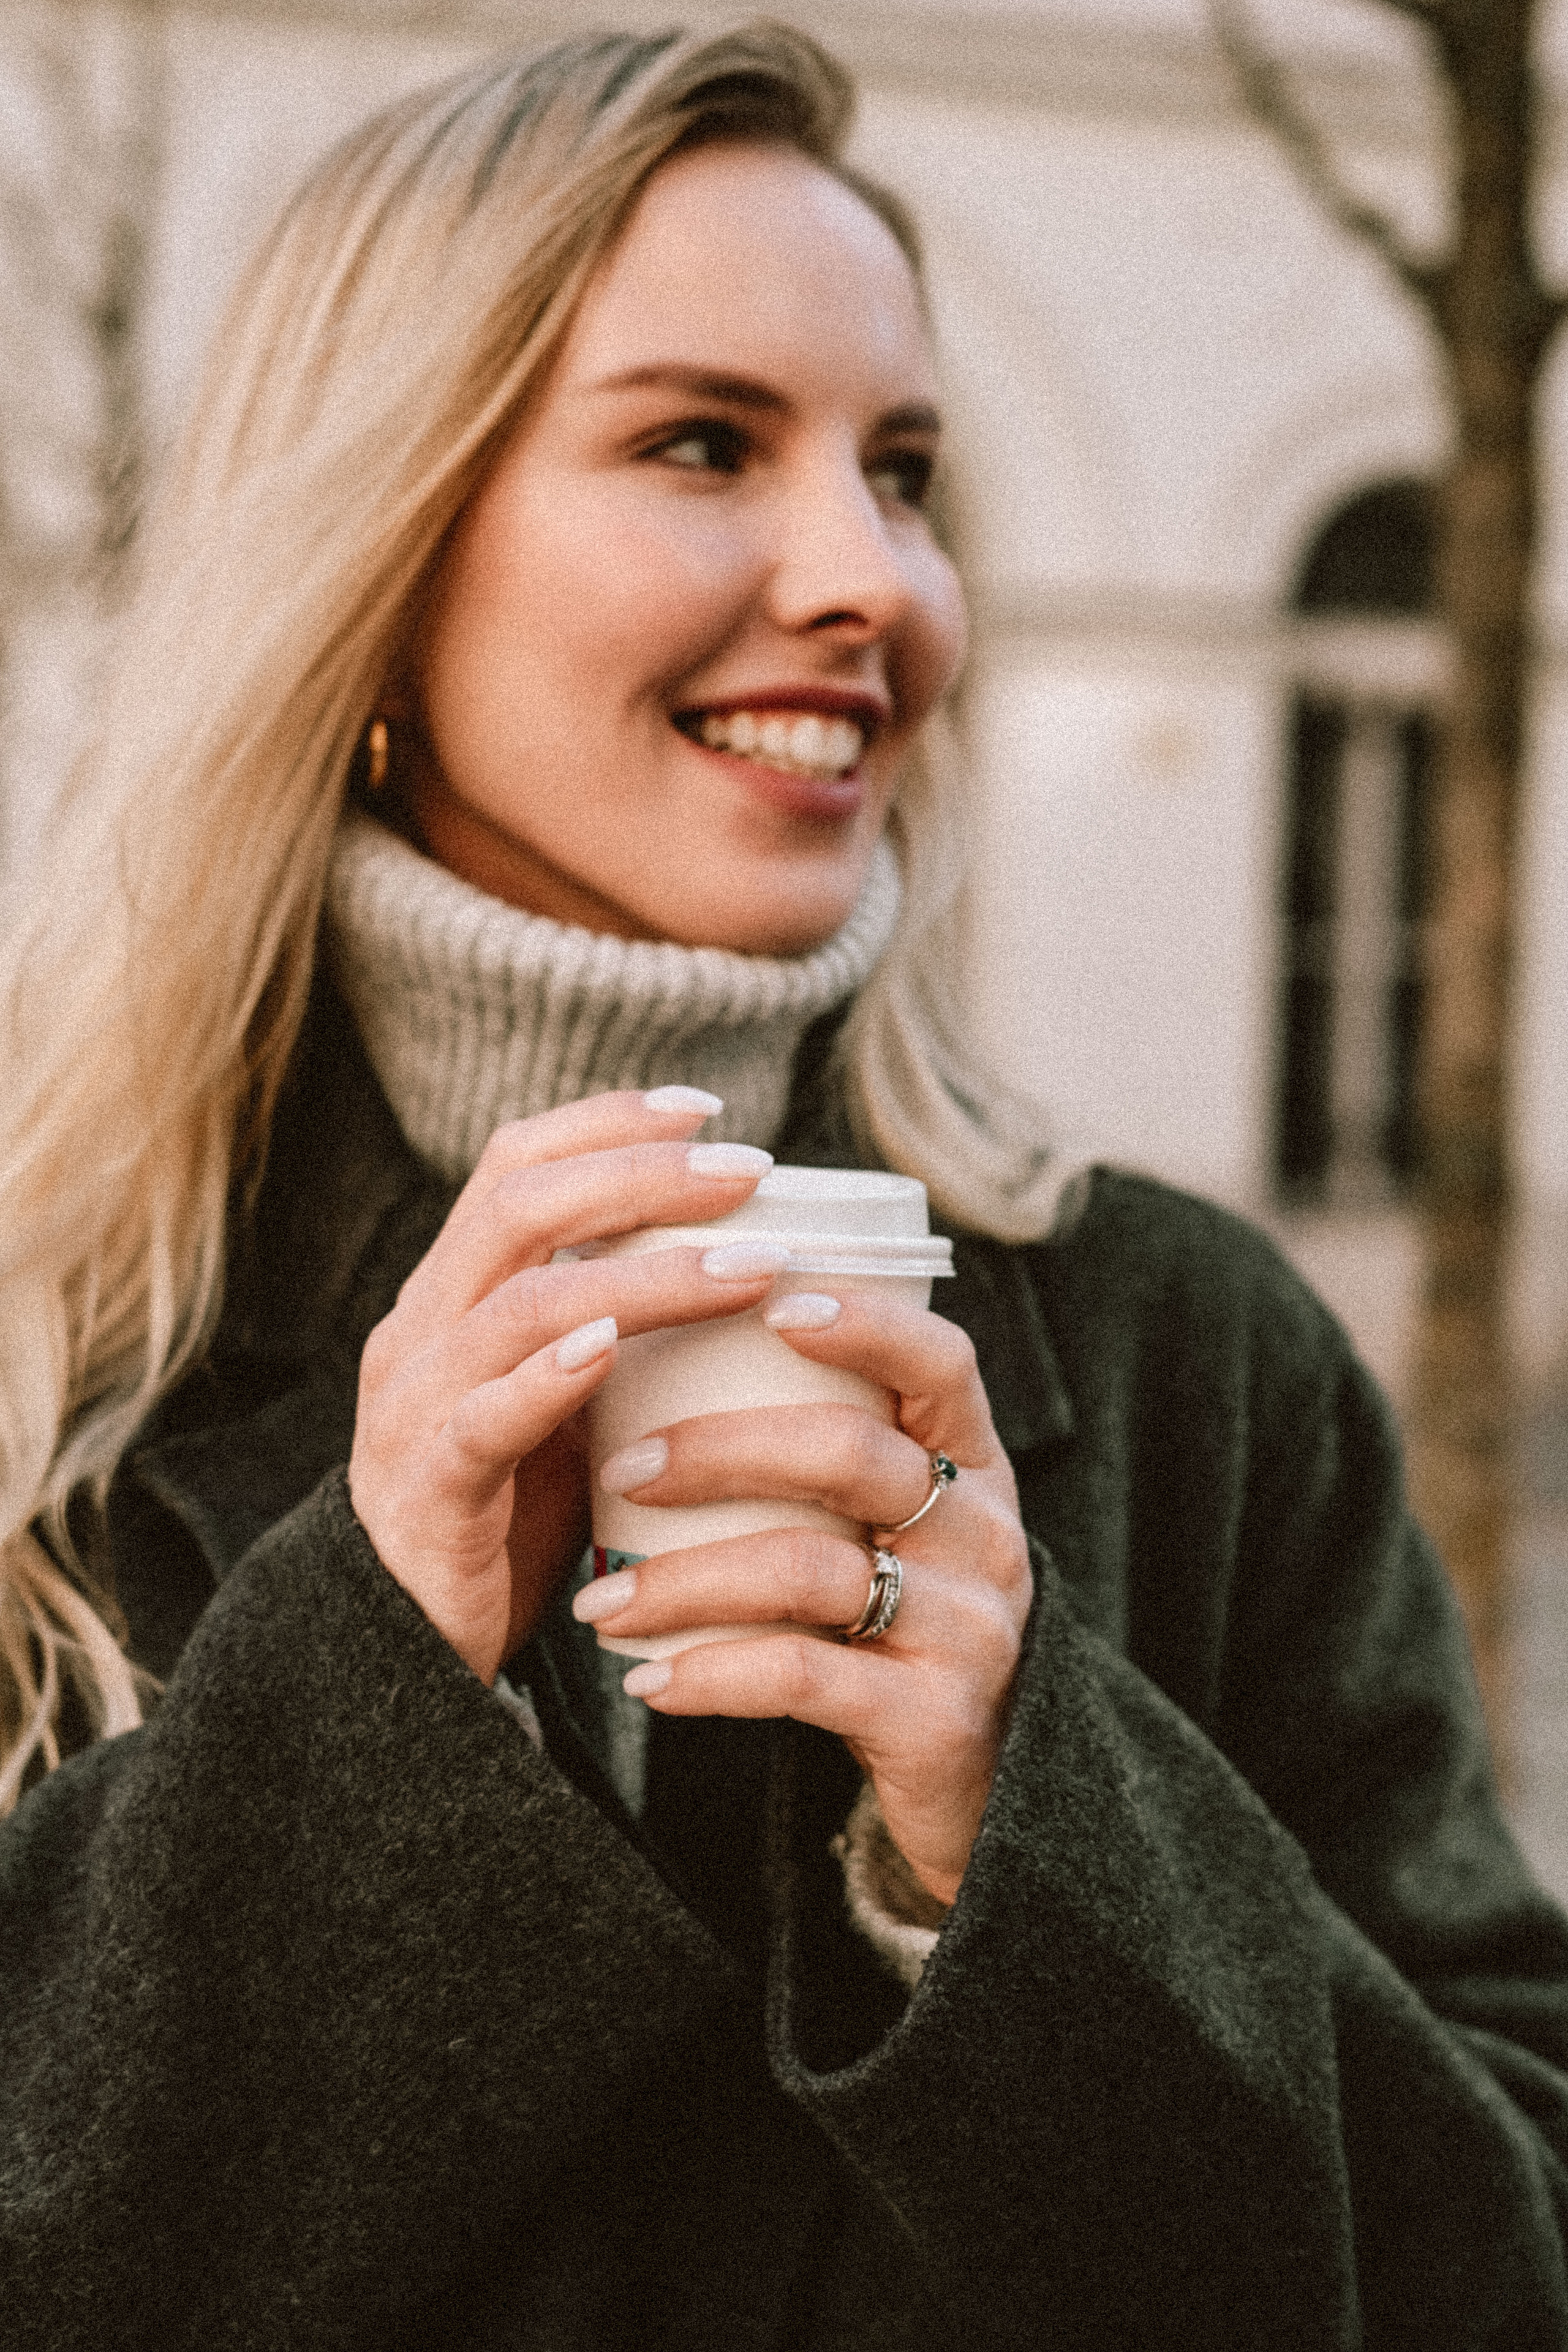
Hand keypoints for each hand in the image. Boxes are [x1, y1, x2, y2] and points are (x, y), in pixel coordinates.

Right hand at [347, 1089, 786, 1683]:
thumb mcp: (562, 1398)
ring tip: (746, 1264)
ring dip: (645, 1277)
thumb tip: (735, 1252)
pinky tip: (609, 1350)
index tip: (708, 1109)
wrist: (407, 1650)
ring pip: (524, 1305)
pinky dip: (548, 1377)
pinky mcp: (429, 1491)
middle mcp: (422, 1330)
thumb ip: (609, 1325)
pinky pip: (483, 1418)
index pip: (515, 1166)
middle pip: (519, 1206)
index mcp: (452, 1295)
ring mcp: (414, 1407)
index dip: (606, 1122)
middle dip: (642, 1175)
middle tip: (750, 1170)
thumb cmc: (509, 1513)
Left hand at [571, 1291, 1032, 1904]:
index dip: (861, 1321)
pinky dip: (712, 1674)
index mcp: (973, 1463)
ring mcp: (968, 1629)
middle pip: (849, 1453)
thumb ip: (829, 1450)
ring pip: (811, 1570)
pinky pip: (806, 1679)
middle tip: (624, 1469)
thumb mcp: (893, 1528)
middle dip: (720, 1449)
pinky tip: (647, 1680)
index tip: (766, 1299)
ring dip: (685, 1578)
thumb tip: (672, 1346)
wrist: (985, 1790)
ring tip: (598, 1600)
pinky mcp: (934, 1720)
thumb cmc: (899, 1625)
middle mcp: (984, 1535)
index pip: (938, 1361)